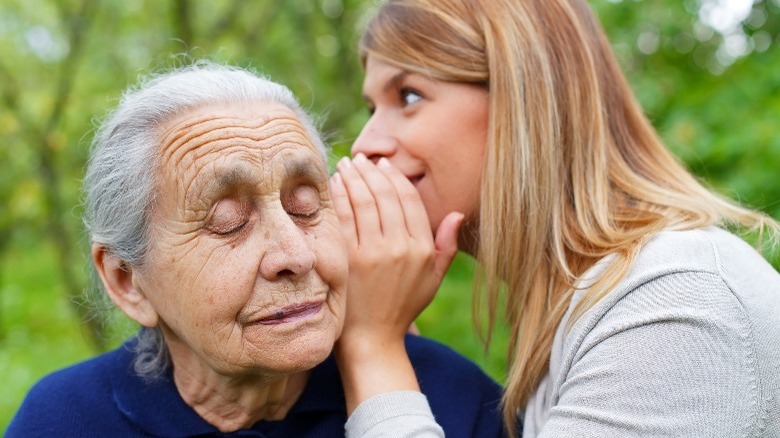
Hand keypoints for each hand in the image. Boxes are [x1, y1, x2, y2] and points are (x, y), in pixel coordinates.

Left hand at [330, 153, 462, 411]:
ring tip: (346, 165)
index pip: (409, 201)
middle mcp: (398, 248)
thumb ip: (446, 246)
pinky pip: (343, 218)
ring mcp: (371, 253)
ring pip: (363, 202)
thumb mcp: (432, 280)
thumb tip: (457, 214)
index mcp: (421, 249)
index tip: (384, 166)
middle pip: (384, 196)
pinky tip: (333, 186)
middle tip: (360, 160)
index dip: (396, 178)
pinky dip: (337, 197)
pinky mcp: (347, 259)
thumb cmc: (402, 307)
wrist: (372, 338)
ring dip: (353, 178)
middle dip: (371, 172)